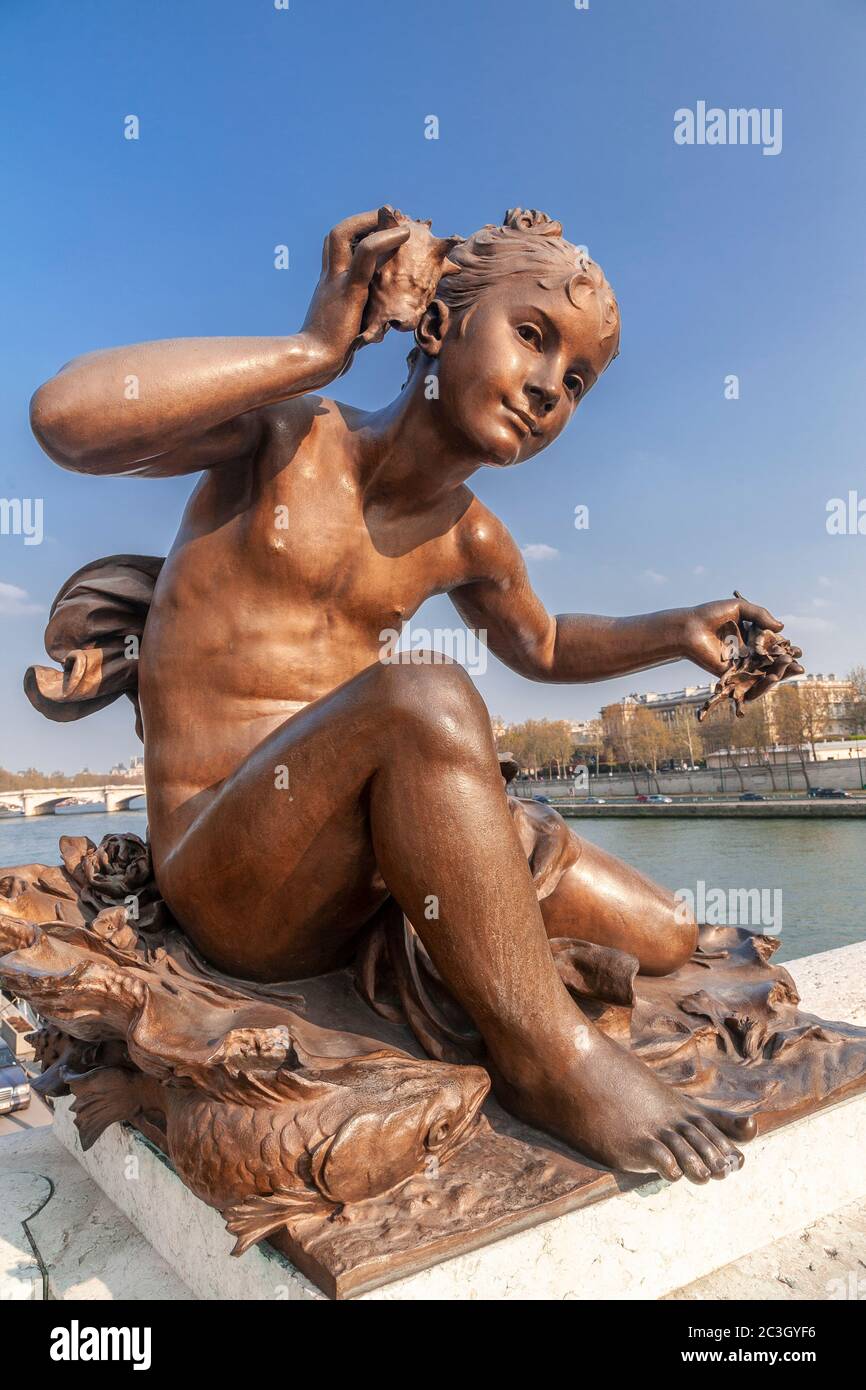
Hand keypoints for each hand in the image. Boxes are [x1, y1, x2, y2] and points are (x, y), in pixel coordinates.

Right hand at [300, 211, 410, 378]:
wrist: (313, 361)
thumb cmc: (328, 353)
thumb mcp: (346, 328)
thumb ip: (360, 320)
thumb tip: (380, 325)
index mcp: (330, 285)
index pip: (335, 249)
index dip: (354, 236)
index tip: (376, 232)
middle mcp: (330, 277)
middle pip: (336, 235)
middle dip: (360, 221)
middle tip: (385, 218)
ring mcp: (337, 280)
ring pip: (343, 234)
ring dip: (369, 221)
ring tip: (396, 218)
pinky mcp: (349, 289)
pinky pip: (365, 254)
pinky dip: (384, 239)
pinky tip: (403, 234)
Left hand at [682, 595, 802, 695]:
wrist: (689, 628)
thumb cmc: (710, 615)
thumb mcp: (740, 608)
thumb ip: (761, 615)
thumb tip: (782, 628)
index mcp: (749, 637)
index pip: (772, 647)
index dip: (786, 650)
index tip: (798, 651)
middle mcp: (746, 653)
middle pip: (770, 662)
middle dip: (785, 665)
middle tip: (799, 666)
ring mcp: (738, 665)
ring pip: (762, 673)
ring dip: (778, 674)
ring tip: (791, 671)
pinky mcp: (730, 675)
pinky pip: (748, 682)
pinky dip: (761, 683)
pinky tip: (774, 678)